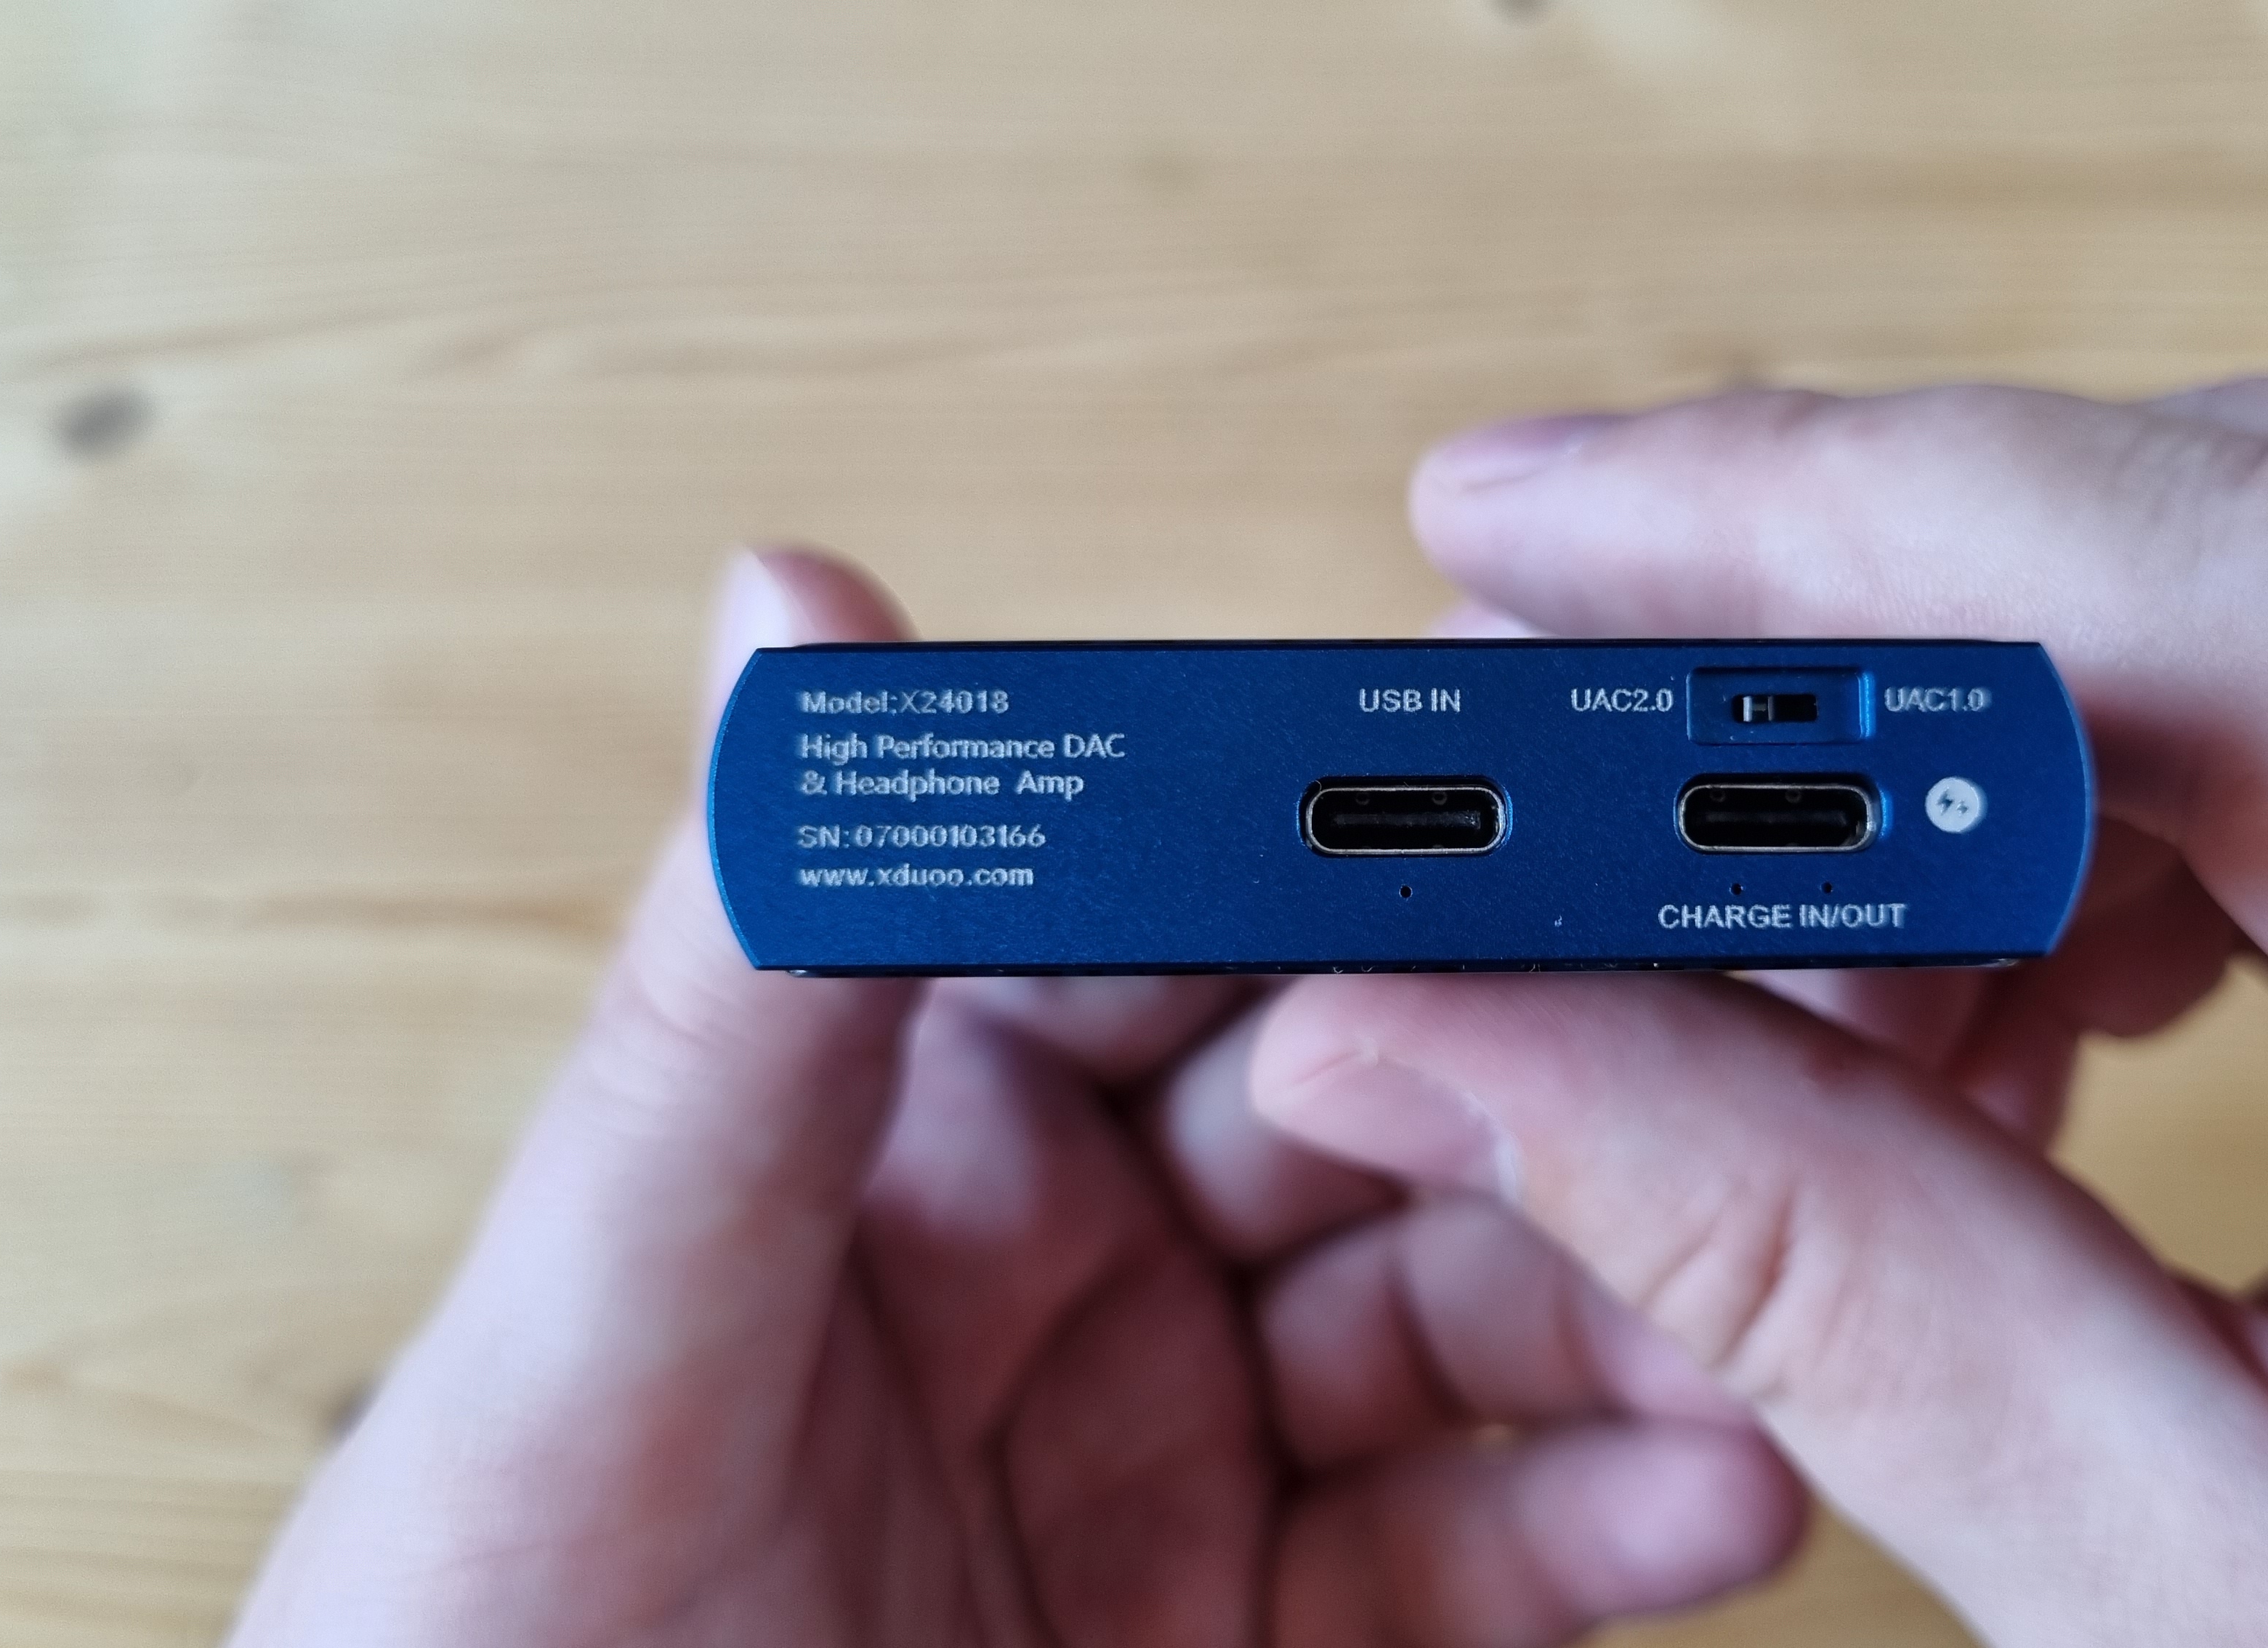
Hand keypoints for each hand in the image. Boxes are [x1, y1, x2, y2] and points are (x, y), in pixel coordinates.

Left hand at [227, 550, 1803, 1647]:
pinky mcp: (1260, 1626)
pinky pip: (1474, 1549)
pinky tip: (1732, 1490)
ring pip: (1473, 1317)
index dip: (1374, 844)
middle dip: (1575, 1081)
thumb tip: (792, 598)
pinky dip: (1611, 1516)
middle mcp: (1074, 1253)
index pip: (1187, 913)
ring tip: (1780, 1307)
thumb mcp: (604, 1323)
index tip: (1569, 794)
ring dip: (1639, 1295)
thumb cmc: (487, 1647)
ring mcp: (1181, 1445)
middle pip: (1388, 1104)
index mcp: (914, 1113)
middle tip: (1764, 1057)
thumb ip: (733, 1003)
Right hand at [1251, 381, 2267, 1644]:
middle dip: (1884, 624)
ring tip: (1819, 994)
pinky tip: (2027, 982)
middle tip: (1588, 764)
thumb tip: (1456, 1038)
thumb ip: (1829, 1288)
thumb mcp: (2231, 1597)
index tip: (1541, 535)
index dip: (1861, 520)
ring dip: (2003, 731)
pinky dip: (2152, 779)